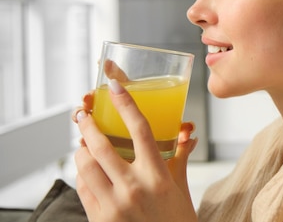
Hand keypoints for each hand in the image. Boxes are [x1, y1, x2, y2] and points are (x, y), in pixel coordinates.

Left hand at [72, 79, 198, 221]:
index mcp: (156, 174)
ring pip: (85, 166)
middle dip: (87, 125)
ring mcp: (113, 204)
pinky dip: (82, 175)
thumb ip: (178, 157)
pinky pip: (83, 189)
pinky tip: (86, 170)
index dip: (126, 105)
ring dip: (81, 150)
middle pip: (101, 146)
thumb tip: (188, 134)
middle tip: (83, 113)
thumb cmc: (177, 220)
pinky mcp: (100, 219)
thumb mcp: (180, 186)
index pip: (140, 130)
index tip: (115, 88)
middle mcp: (133, 187)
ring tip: (83, 144)